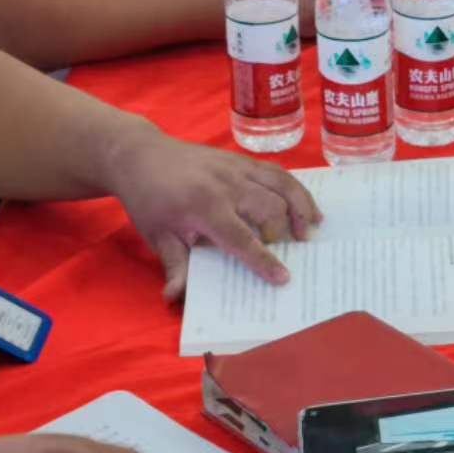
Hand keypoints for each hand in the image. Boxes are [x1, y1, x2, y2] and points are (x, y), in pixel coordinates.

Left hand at [105, 135, 322, 298]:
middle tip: (290, 252)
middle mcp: (226, 185)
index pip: (240, 238)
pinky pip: (276, 173)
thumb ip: (174, 265)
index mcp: (204, 206)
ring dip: (301, 207)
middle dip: (284, 232)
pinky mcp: (242, 160)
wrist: (141, 155)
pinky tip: (306, 206)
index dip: (263, 260)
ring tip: (312, 228)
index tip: (282, 278)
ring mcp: (237, 168)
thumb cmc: (149, 200)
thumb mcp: (157, 236)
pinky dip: (296, 189)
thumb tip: (175, 297)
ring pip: (281, 185)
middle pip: (269, 208)